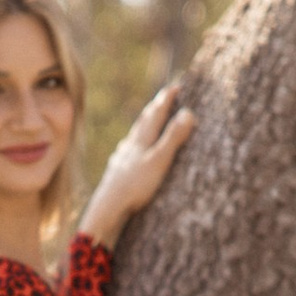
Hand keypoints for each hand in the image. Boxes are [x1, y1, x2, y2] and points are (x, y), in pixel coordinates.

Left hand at [79, 82, 193, 248]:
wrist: (107, 209)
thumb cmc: (135, 185)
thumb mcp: (159, 160)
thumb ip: (173, 137)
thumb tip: (188, 112)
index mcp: (141, 139)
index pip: (156, 113)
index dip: (167, 99)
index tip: (176, 86)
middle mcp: (130, 144)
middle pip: (144, 121)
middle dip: (156, 108)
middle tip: (164, 98)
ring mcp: (122, 157)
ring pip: (135, 135)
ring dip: (144, 125)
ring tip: (149, 120)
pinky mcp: (117, 171)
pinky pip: (128, 151)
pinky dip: (134, 144)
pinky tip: (129, 150)